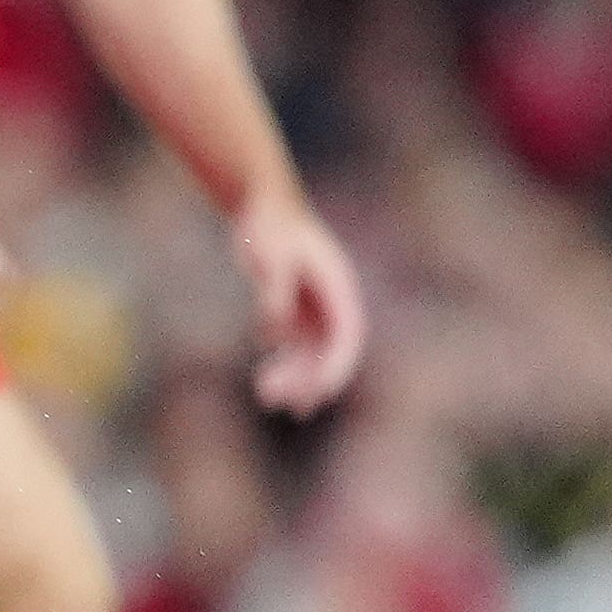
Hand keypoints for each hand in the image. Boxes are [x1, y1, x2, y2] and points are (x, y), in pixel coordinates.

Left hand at [234, 189, 366, 415]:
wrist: (264, 207)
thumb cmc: (271, 228)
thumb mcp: (270, 256)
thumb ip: (273, 292)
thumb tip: (274, 333)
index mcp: (339, 288)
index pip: (347, 337)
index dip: (336, 366)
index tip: (321, 392)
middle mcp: (334, 302)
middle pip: (330, 351)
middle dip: (310, 380)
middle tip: (283, 403)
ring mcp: (317, 308)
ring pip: (312, 353)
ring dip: (295, 377)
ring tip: (267, 396)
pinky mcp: (297, 310)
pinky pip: (296, 346)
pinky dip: (285, 364)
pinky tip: (265, 377)